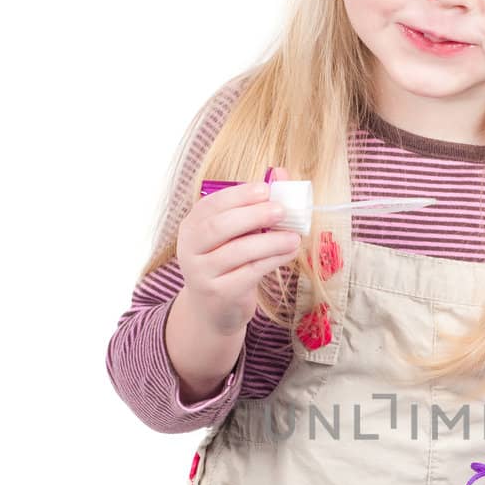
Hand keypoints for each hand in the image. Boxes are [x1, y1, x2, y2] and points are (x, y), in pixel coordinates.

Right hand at [175, 164, 301, 336]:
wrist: (213, 310)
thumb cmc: (228, 264)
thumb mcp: (236, 235)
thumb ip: (254, 205)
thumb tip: (281, 173)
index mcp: (191, 226)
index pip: (211, 205)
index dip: (238, 195)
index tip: (265, 189)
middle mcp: (190, 248)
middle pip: (219, 227)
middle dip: (253, 215)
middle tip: (281, 210)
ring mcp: (202, 273)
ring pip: (237, 252)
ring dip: (270, 241)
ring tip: (294, 236)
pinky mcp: (219, 293)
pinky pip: (249, 273)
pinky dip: (272, 260)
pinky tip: (289, 253)